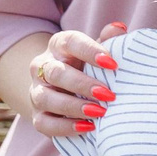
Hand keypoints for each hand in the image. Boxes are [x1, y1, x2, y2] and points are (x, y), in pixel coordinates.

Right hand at [24, 23, 126, 139]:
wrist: (67, 90)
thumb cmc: (89, 66)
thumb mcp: (98, 51)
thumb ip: (108, 40)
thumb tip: (119, 28)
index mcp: (59, 46)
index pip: (70, 42)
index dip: (90, 51)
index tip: (112, 63)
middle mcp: (42, 66)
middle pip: (55, 72)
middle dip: (82, 84)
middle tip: (108, 94)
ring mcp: (36, 92)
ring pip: (46, 98)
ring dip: (73, 107)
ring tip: (99, 113)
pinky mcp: (37, 115)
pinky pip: (44, 123)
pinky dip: (65, 127)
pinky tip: (88, 127)